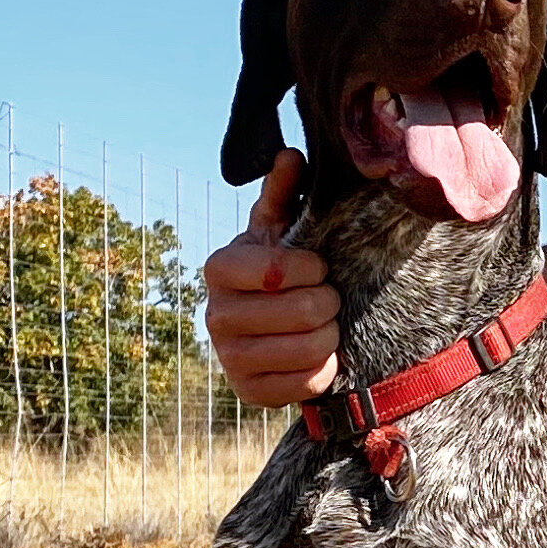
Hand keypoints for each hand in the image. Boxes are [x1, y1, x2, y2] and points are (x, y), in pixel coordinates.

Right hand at [203, 151, 339, 404]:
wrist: (270, 328)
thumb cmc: (281, 268)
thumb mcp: (282, 230)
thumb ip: (284, 193)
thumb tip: (290, 155)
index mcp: (220, 267)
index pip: (277, 269)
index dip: (310, 269)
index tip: (319, 267)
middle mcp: (215, 314)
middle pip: (302, 311)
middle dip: (329, 302)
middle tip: (329, 298)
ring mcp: (229, 357)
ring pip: (309, 349)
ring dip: (331, 335)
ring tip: (325, 325)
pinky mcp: (248, 392)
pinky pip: (306, 384)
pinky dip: (324, 370)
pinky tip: (318, 355)